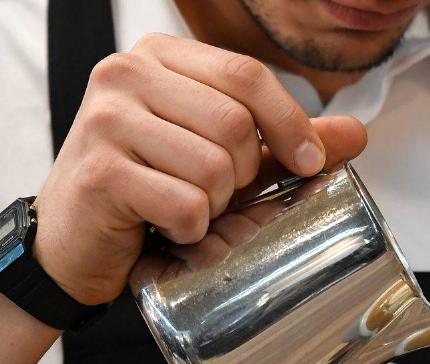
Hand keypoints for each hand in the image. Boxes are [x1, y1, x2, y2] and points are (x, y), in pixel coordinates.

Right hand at [33, 32, 366, 304]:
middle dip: (243, 174)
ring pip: (213, 166)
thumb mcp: (219, 153)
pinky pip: (185, 206)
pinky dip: (190, 230)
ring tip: (188, 208)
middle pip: (233, 122)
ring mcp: (105, 120)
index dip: (290, 122)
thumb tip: (357, 133)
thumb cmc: (151, 189)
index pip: (247, 75)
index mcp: (161, 57)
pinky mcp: (99, 173)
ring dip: (215, 205)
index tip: (308, 162)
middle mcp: (126, 75)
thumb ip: (282, 138)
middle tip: (219, 193)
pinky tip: (166, 226)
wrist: (73, 239)